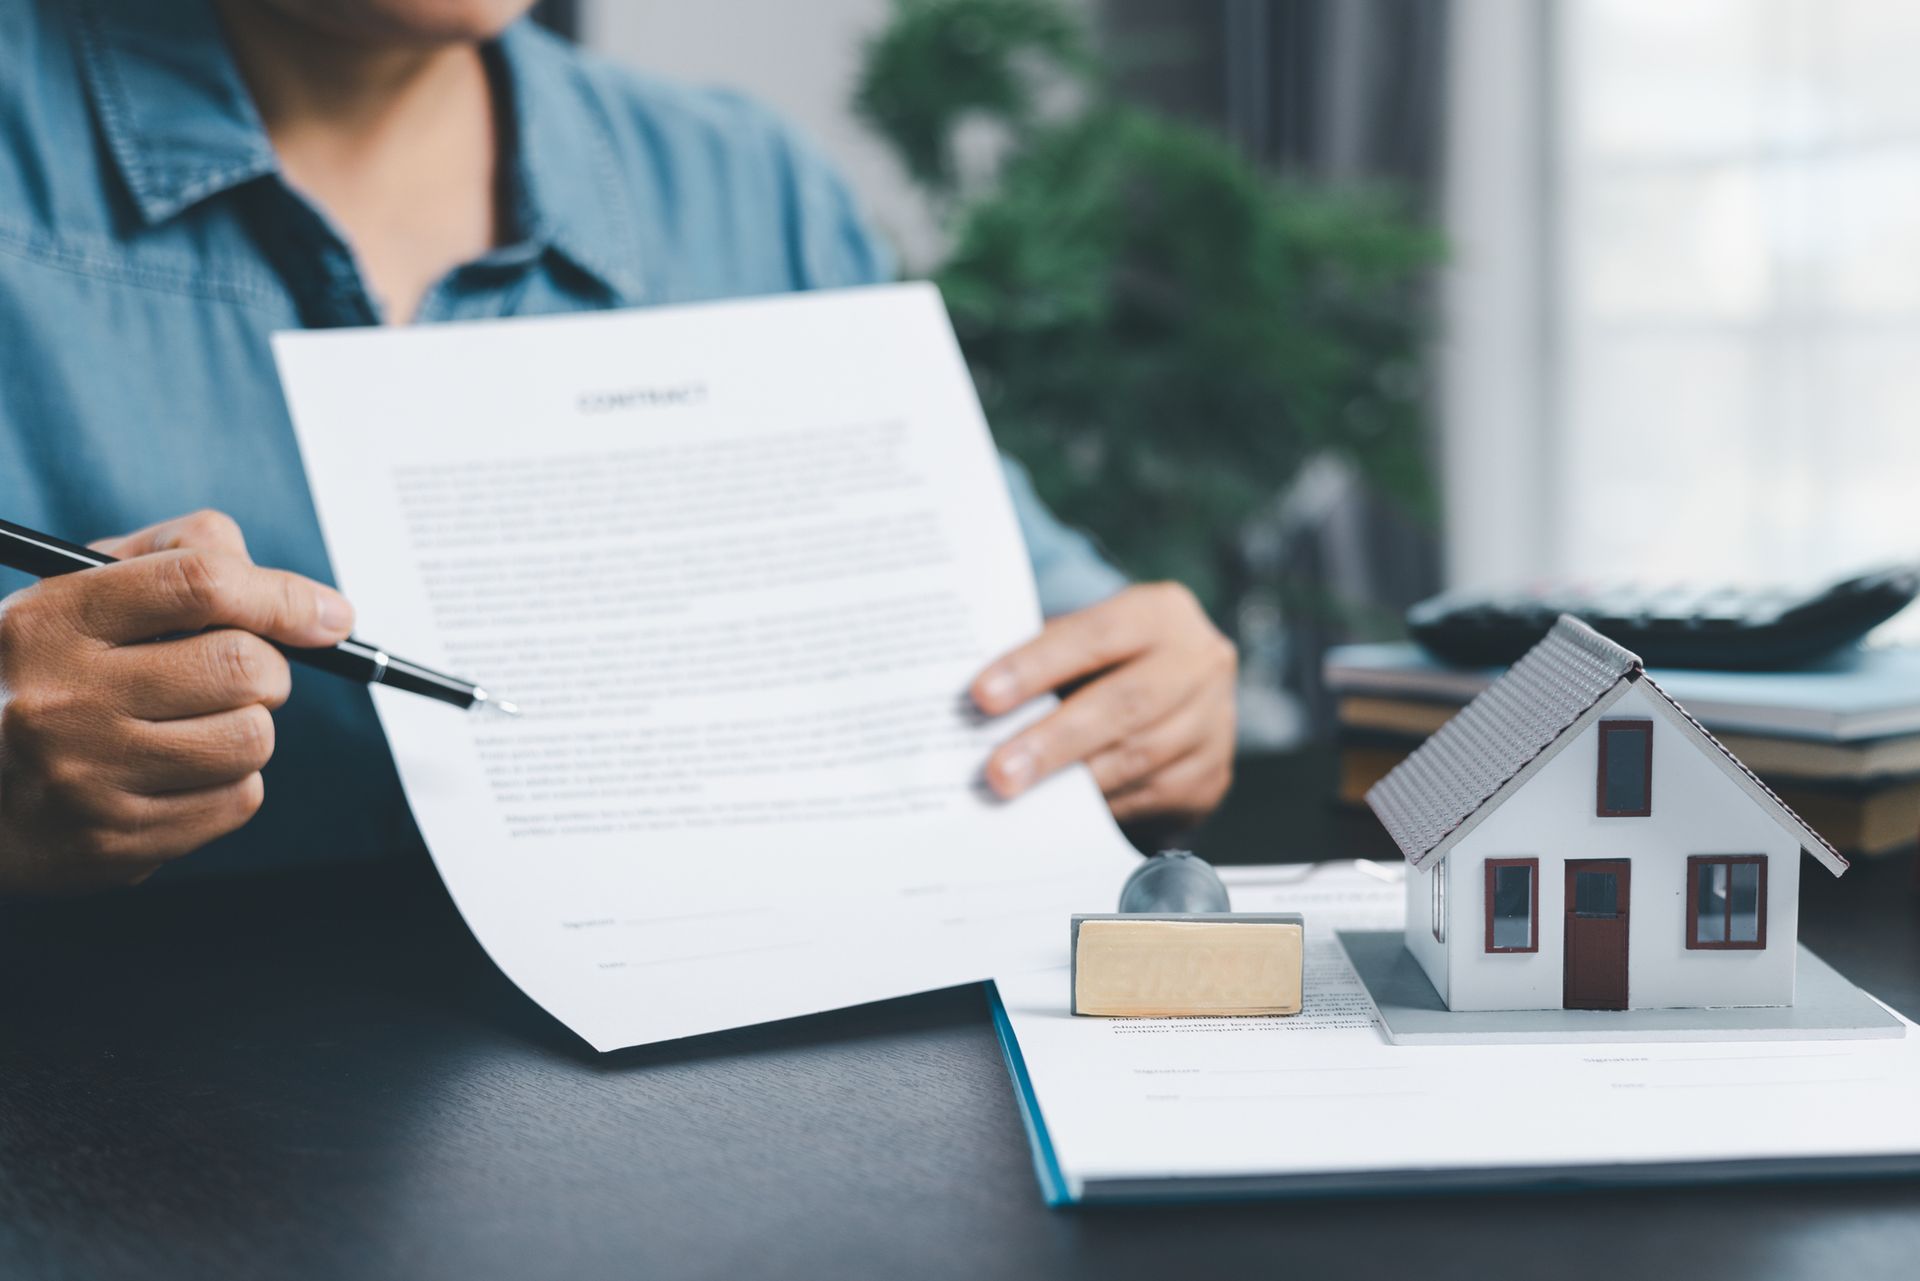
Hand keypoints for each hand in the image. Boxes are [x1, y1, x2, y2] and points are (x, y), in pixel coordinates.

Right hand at [0, 511, 354, 895]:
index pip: (200, 583)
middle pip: (245, 666)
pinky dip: (227, 783)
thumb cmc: (45, 674)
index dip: (284, 596)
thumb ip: (179, 559)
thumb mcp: (79, 592)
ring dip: (246, 727)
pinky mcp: (114, 843)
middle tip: (240, 674)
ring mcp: (86, 778)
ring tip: (191, 725)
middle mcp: (62, 699)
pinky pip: (239, 800)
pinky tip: (171, 773)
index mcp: (51, 621)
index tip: (329, 615)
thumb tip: (306, 601)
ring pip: (252, 738)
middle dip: (266, 668)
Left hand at [971, 583, 1236, 825]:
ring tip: (1017, 797)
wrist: (1186, 693)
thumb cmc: (1112, 663)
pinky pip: (1150, 798)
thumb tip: (977, 708)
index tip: (982, 696)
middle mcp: (1199, 662)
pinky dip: (1102, 807)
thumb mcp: (1088, 641)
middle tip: (998, 773)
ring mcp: (1213, 722)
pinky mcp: (1211, 776)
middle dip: (1054, 741)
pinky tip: (1062, 814)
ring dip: (1072, 783)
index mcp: (1160, 613)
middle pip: (1123, 705)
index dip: (1037, 666)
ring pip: (1138, 758)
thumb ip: (1046, 662)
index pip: (1095, 636)